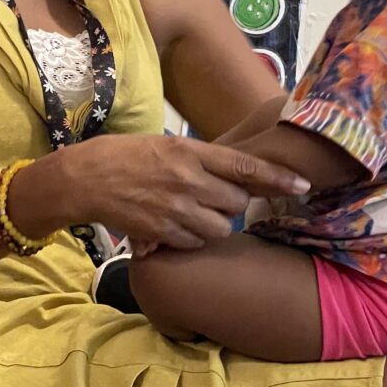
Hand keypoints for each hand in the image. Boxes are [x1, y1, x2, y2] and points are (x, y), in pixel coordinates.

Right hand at [66, 134, 308, 250]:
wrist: (84, 178)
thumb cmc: (123, 155)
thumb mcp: (164, 144)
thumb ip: (198, 159)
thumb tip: (231, 174)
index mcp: (189, 151)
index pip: (244, 167)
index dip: (277, 178)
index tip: (303, 184)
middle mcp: (187, 180)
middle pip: (236, 202)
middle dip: (232, 203)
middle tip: (213, 197)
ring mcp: (175, 208)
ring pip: (220, 228)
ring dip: (214, 224)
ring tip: (192, 213)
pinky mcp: (162, 232)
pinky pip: (195, 243)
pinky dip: (192, 238)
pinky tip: (175, 226)